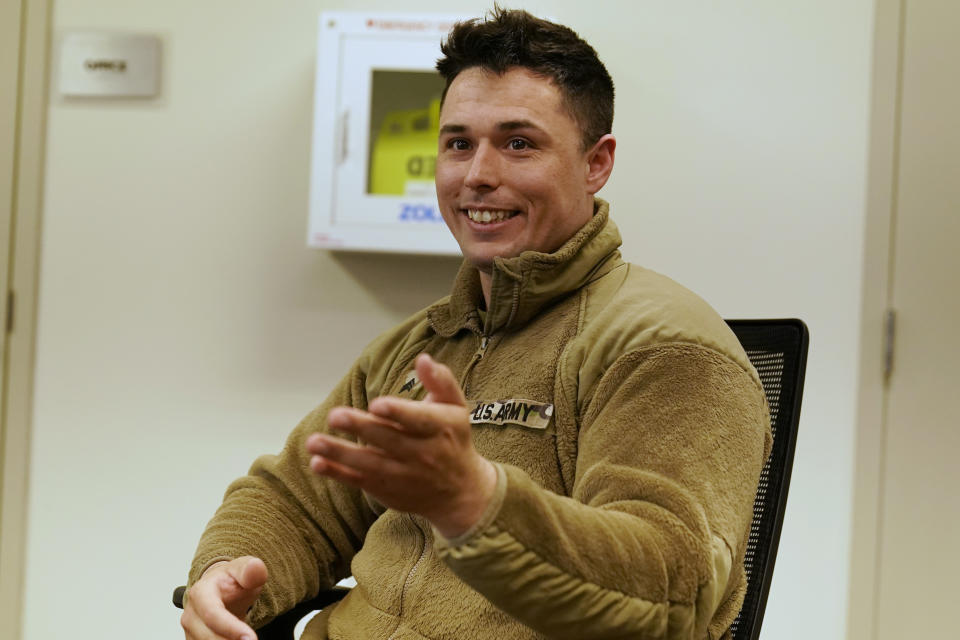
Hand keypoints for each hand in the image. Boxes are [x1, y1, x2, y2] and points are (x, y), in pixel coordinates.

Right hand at [180, 556, 266, 639]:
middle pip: (208, 637)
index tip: (250, 638)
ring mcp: (191, 631)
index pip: (213, 614)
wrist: (221, 588)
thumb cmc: (231, 580)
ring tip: (246, 639)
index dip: (231, 628)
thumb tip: (255, 567)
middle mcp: (191, 615)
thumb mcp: (244, 570)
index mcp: (201, 593)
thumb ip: (251, 570)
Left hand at [306, 353, 496, 537]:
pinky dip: (338, 474)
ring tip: (313, 441)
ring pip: (369, 464)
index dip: (397, 413)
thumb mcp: (456, 407)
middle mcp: (421, 454)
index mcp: (439, 428)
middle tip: (334, 415)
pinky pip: (360, 482)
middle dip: (360, 428)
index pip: (418, 420)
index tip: (377, 404)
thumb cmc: (453, 439)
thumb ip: (440, 381)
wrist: (461, 492)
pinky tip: (318, 463)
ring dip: (339, 453)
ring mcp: (402, 474)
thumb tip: (423, 359)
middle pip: (388, 440)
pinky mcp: (387, 490)